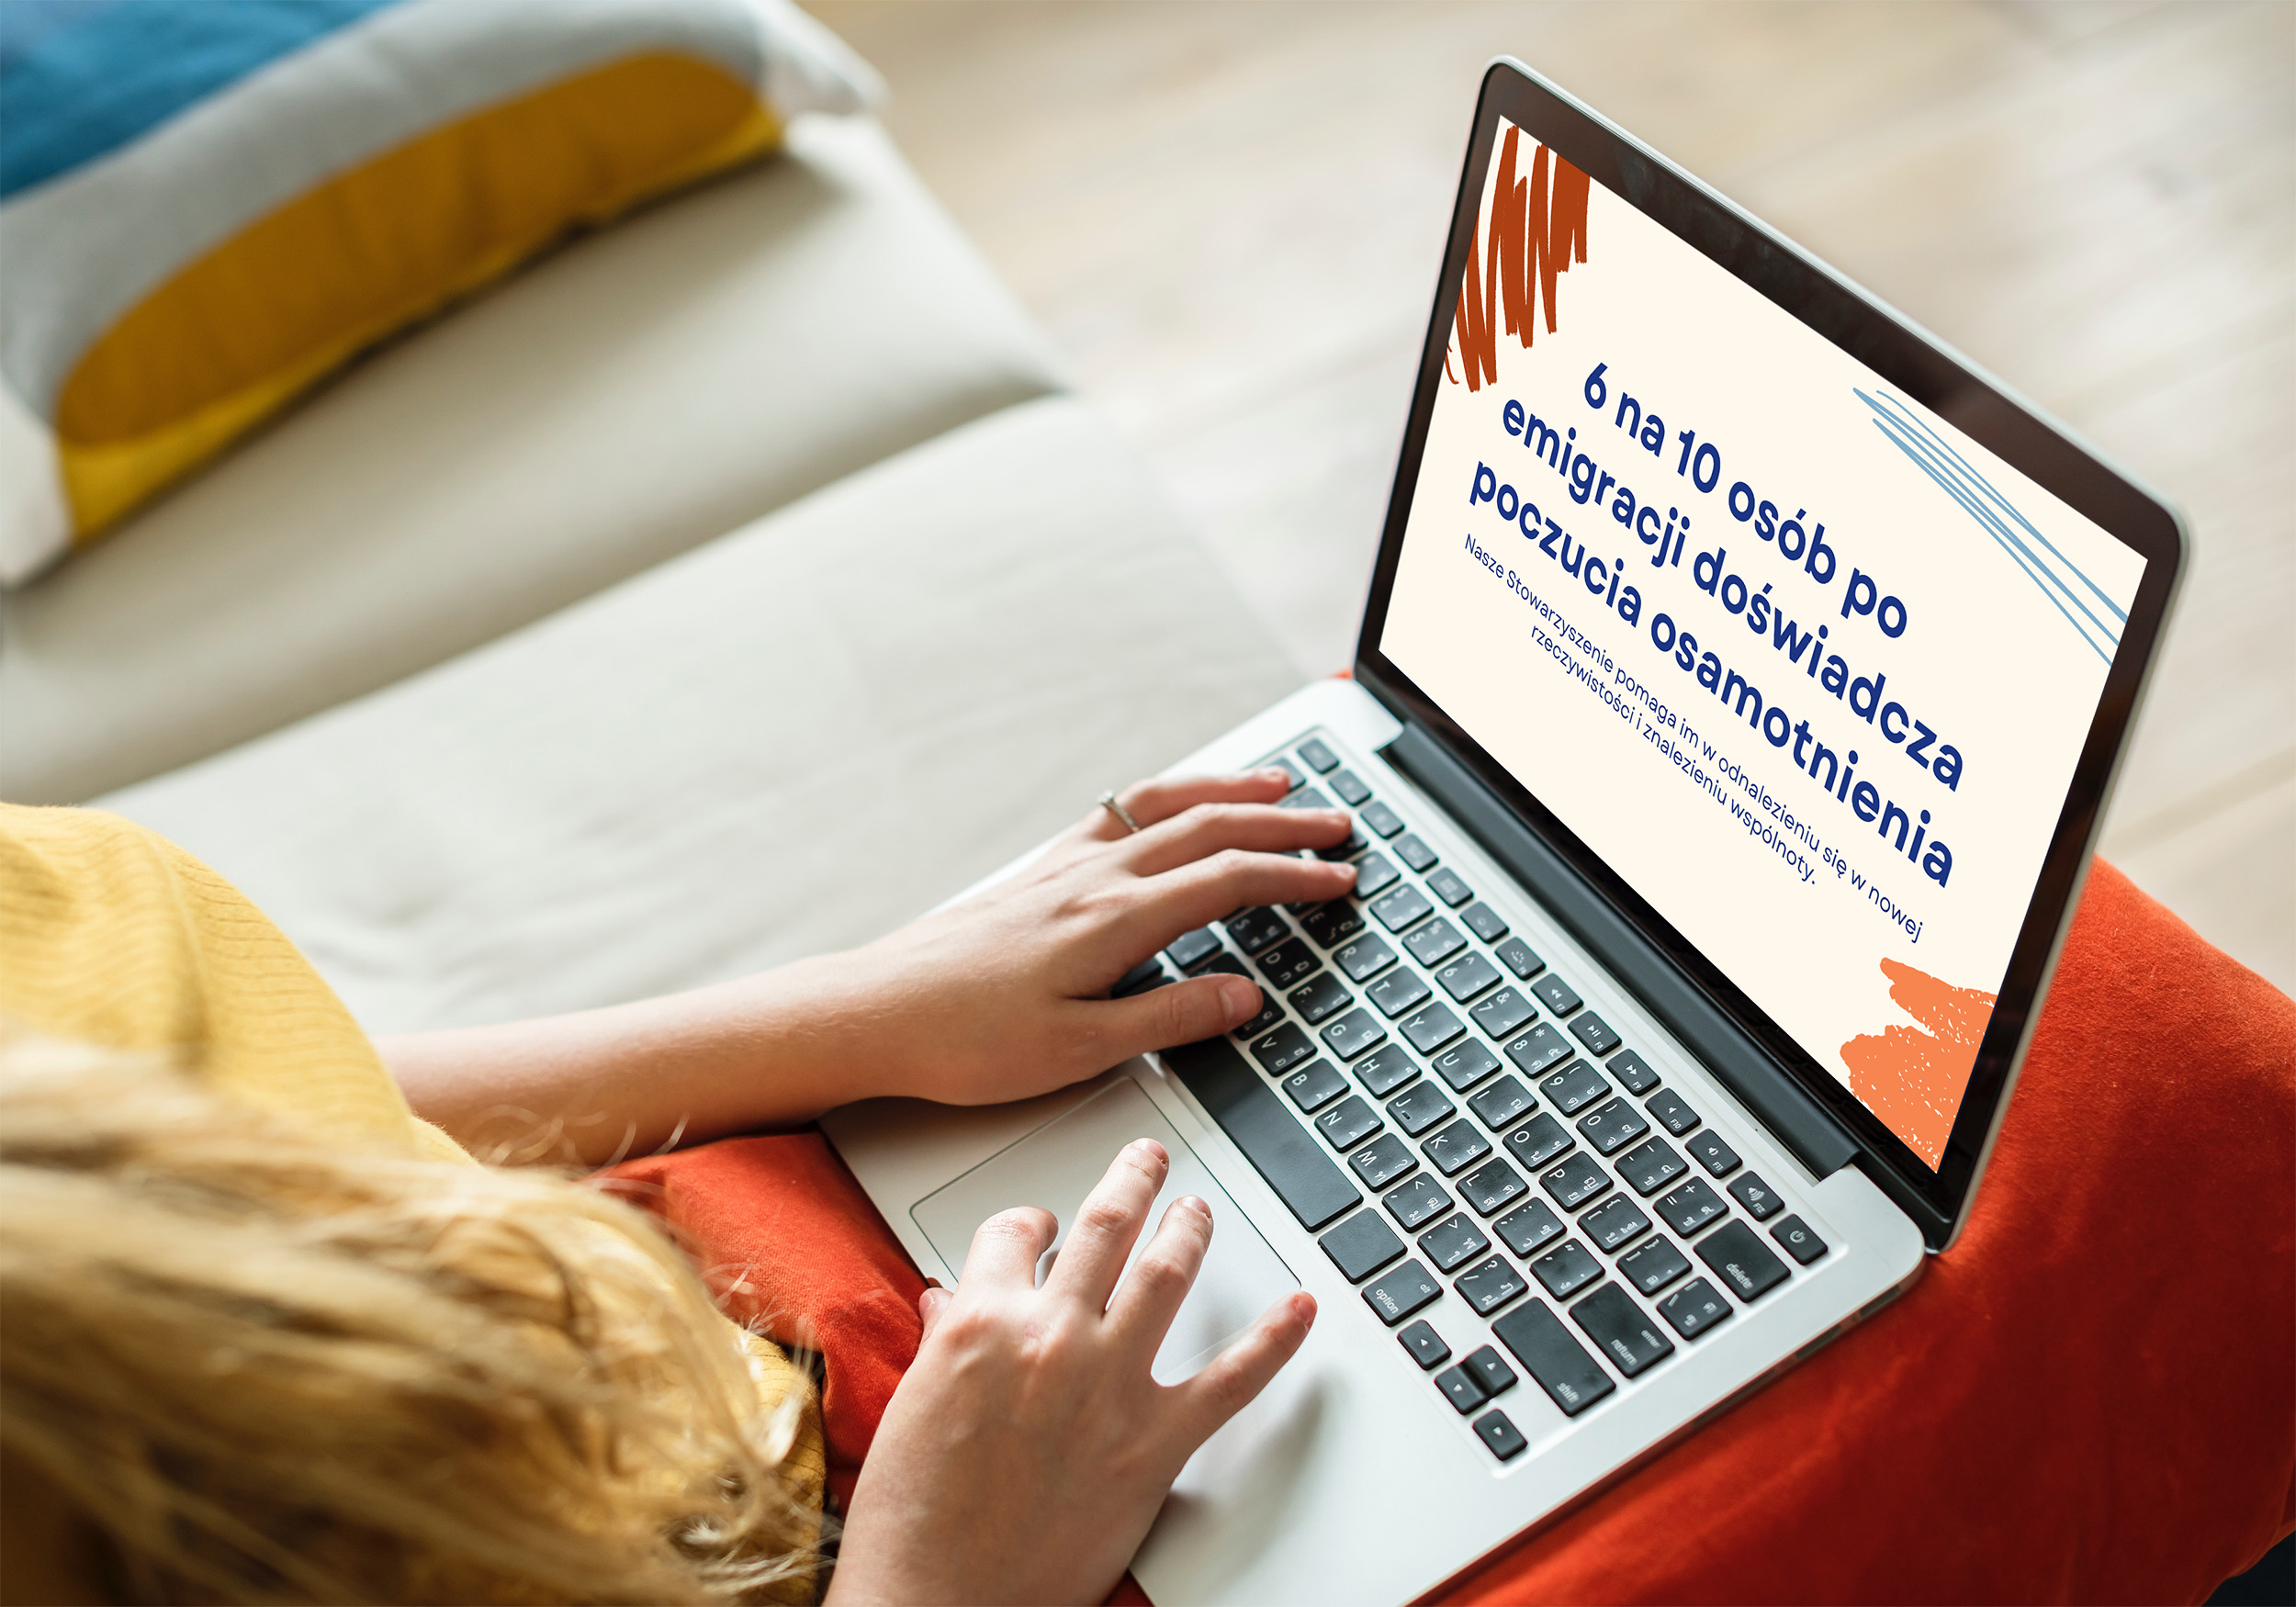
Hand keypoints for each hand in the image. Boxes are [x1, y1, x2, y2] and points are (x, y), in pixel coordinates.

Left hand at [380, 771, 1355, 1160]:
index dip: (1294, 879)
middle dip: (1282, 825)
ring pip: (1163, 810)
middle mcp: (1093, 878)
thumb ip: (1170, 1018)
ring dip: (1227, 794)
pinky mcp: (1036, 874)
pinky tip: (1171, 806)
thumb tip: (1246, 994)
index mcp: (1115, 921)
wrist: (874, 1013)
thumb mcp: (1079, 1049)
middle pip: (1208, 830)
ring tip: (1276, 788)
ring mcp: (1063, 868)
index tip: (1344, 881)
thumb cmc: (965, 1041)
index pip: (1228, 882)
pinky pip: (1118, 817)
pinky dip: (1164, 800)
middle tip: (1340, 827)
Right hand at [827, 1139, 1316, 1605]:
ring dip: (1190, 1230)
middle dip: (1132, 1181)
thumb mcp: (909, 1408)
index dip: (1031, 1222)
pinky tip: (1298, 1310)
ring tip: (1200, 1210)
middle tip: (1149, 1162)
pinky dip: (1273, 1341)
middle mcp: (1050, 1338)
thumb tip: (950, 1306)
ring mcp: (1109, 1385)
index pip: (1013, 1232)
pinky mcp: (1154, 1445)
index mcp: (980, 1322)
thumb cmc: (912, 1521)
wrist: (939, 1603)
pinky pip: (1230, 1380)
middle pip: (1104, 1228)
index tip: (1044, 1225)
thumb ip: (942, 1344)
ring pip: (1166, 1274)